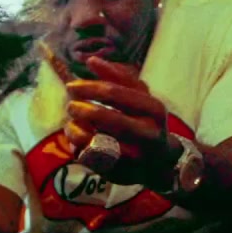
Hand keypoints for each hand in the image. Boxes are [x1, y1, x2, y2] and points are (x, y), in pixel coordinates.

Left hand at [64, 57, 179, 186]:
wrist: (161, 162)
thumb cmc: (145, 122)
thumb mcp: (140, 98)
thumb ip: (118, 78)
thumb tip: (90, 60)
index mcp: (153, 108)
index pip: (114, 92)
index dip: (88, 87)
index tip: (71, 86)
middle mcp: (147, 132)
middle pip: (104, 116)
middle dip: (80, 109)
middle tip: (70, 106)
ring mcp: (134, 155)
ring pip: (94, 139)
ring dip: (75, 129)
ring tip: (71, 124)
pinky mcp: (120, 172)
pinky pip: (89, 158)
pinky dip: (77, 147)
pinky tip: (76, 142)